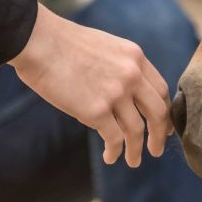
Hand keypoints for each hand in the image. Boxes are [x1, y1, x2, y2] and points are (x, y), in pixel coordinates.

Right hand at [9, 5, 172, 167]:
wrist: (38, 41)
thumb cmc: (61, 42)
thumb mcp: (104, 46)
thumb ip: (121, 67)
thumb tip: (125, 94)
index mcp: (134, 57)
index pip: (160, 90)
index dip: (163, 111)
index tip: (162, 126)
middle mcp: (131, 75)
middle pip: (157, 113)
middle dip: (159, 135)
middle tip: (156, 150)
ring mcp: (115, 93)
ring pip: (137, 131)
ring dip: (136, 150)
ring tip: (132, 161)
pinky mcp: (96, 110)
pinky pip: (114, 139)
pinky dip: (115, 151)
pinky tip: (110, 157)